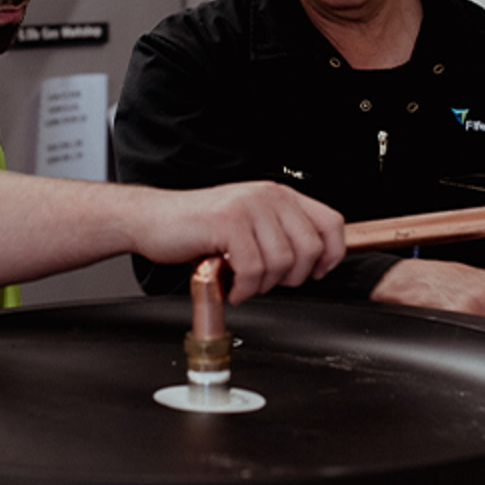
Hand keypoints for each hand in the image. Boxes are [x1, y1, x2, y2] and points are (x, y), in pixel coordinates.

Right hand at [135, 182, 345, 303]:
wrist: (153, 219)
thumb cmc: (200, 228)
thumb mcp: (250, 225)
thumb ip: (280, 235)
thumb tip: (314, 264)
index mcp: (279, 195)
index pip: (331, 222)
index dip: (331, 254)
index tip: (315, 272)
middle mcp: (268, 196)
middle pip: (310, 248)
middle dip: (292, 277)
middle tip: (266, 282)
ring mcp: (248, 207)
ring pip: (282, 261)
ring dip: (263, 285)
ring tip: (242, 282)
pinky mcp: (227, 222)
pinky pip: (253, 269)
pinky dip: (244, 288)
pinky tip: (230, 286)